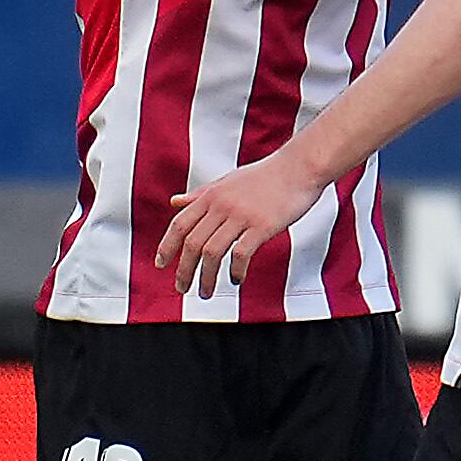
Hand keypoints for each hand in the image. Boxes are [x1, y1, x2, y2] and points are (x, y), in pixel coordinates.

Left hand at [155, 153, 325, 296]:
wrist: (300, 167)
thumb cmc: (266, 175)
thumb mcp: (227, 181)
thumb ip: (200, 194)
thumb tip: (174, 202)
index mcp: (211, 195)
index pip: (180, 224)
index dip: (167, 246)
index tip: (161, 265)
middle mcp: (222, 205)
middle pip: (192, 243)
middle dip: (184, 270)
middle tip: (182, 288)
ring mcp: (241, 215)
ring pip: (212, 252)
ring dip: (206, 277)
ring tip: (205, 293)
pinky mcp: (262, 226)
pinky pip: (241, 254)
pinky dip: (235, 271)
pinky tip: (237, 280)